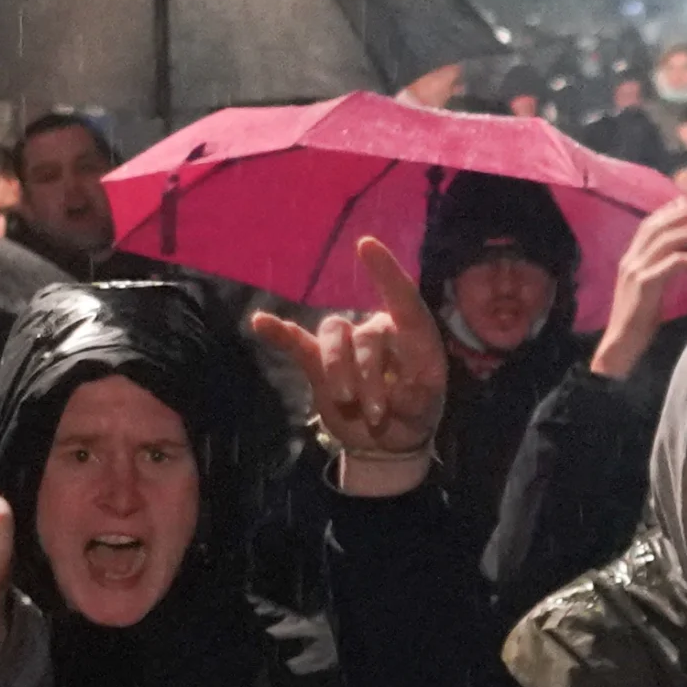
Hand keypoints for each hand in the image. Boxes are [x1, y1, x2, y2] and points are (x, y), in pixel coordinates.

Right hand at [246, 237, 443, 486]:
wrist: (388, 441)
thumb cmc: (415, 412)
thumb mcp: (427, 408)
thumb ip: (419, 398)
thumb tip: (402, 391)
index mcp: (411, 333)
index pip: (401, 298)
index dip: (384, 272)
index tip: (365, 245)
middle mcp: (376, 330)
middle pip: (364, 337)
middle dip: (368, 378)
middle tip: (377, 414)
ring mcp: (345, 345)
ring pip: (333, 336)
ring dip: (337, 370)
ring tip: (347, 402)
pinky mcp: (318, 362)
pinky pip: (296, 341)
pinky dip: (279, 331)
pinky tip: (259, 322)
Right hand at [593, 197, 686, 381]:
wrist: (620, 345)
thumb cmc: (636, 323)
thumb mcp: (647, 291)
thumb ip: (658, 272)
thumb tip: (682, 260)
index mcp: (629, 260)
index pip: (648, 225)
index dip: (669, 211)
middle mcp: (630, 260)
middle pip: (658, 225)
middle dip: (683, 213)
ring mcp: (636, 270)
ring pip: (667, 240)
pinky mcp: (646, 284)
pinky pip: (675, 263)